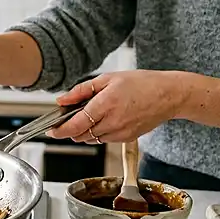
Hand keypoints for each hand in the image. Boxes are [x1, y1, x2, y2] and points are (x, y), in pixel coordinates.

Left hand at [48, 70, 187, 142]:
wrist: (169, 95)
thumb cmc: (142, 83)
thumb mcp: (108, 79)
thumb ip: (81, 91)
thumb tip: (62, 100)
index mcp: (106, 104)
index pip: (76, 124)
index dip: (60, 130)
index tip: (51, 130)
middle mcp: (113, 122)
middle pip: (81, 135)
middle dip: (70, 130)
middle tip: (68, 119)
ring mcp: (120, 132)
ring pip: (91, 139)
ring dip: (84, 131)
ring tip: (90, 115)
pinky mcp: (126, 138)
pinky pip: (104, 139)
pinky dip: (98, 133)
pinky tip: (104, 119)